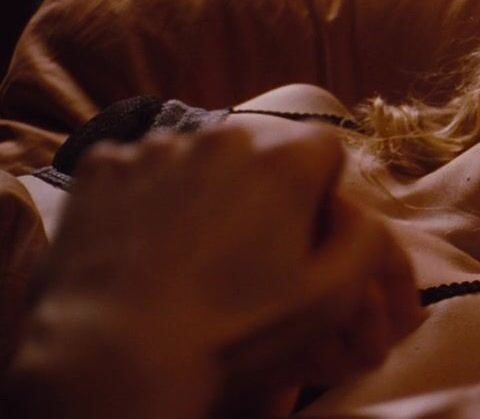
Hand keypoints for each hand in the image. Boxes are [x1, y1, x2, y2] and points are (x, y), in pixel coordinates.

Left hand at [6, 124, 420, 417]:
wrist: (116, 353)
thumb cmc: (235, 330)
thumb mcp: (331, 298)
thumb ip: (367, 241)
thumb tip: (363, 213)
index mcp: (285, 161)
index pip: (324, 147)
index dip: (321, 191)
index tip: (304, 232)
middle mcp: (223, 136)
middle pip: (261, 149)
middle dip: (264, 187)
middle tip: (250, 248)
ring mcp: (156, 147)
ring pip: (201, 157)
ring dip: (208, 190)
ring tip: (194, 251)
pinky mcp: (102, 167)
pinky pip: (141, 169)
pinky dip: (149, 196)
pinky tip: (147, 244)